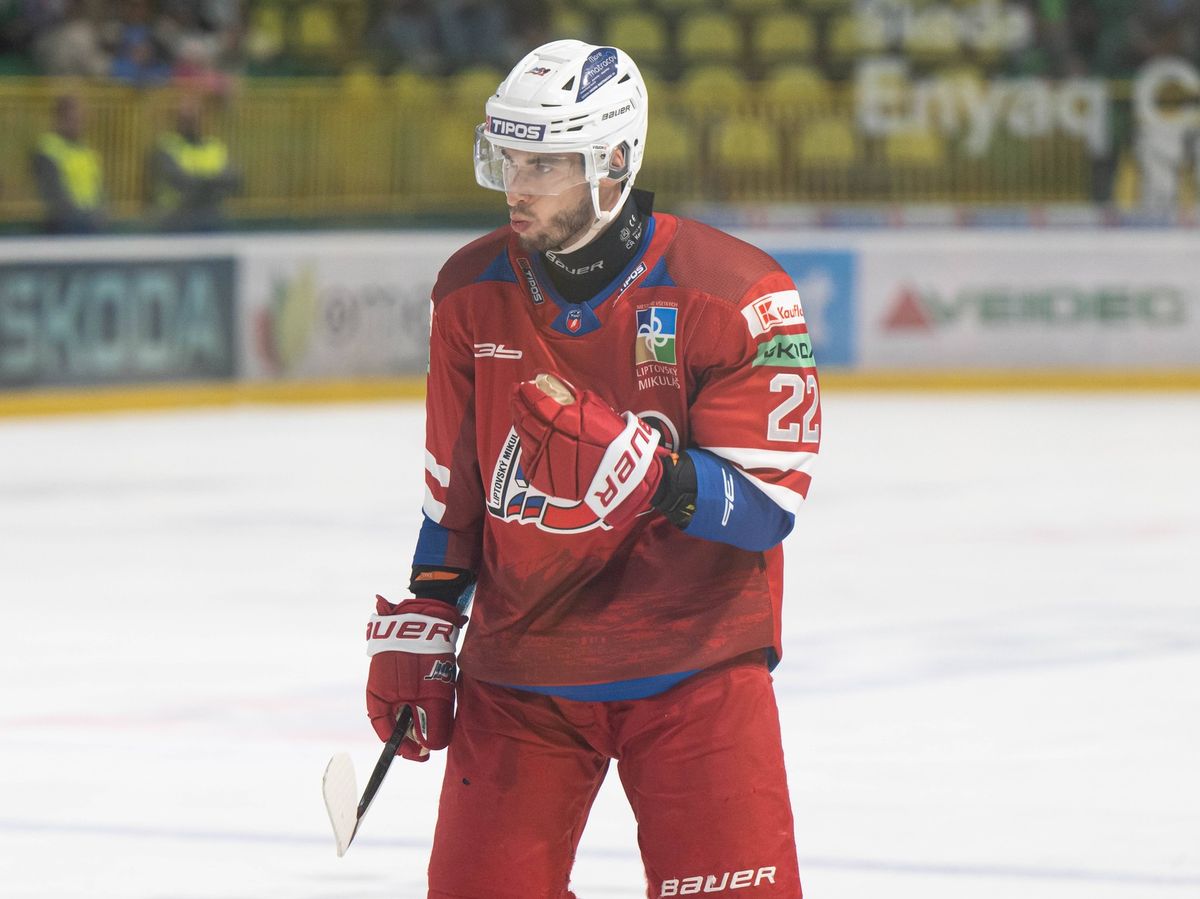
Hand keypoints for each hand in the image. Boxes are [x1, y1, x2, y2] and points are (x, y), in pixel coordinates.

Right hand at [365, 595, 466, 760]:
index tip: (421, 755)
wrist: (427, 618)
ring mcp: (398, 682)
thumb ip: (433, 721)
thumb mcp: (431, 693)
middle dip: (417, 734)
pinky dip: (428, 703)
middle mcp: (386, 691)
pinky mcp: (412, 672)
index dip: (402, 747)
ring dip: (424, 717)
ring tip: (438, 719)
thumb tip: (432, 748)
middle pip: (400, 722)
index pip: (386, 731)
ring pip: (411, 709)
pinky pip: (418, 695)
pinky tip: (439, 700)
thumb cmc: (424, 656)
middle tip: (433, 742)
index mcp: (378, 697)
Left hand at [511, 373, 664, 525]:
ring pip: (523, 436)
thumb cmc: (611, 436)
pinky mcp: (542, 478)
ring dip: (520, 421)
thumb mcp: (594, 408)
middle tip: (515, 394)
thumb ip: (570, 395)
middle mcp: (550, 440)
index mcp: (564, 420)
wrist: (620, 472)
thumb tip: (550, 382)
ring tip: (521, 411)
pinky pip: (528, 455)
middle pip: (524, 418)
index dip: (527, 392)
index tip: (523, 385)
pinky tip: (530, 434)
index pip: (536, 402)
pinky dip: (527, 442)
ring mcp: (544, 460)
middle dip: (517, 403)